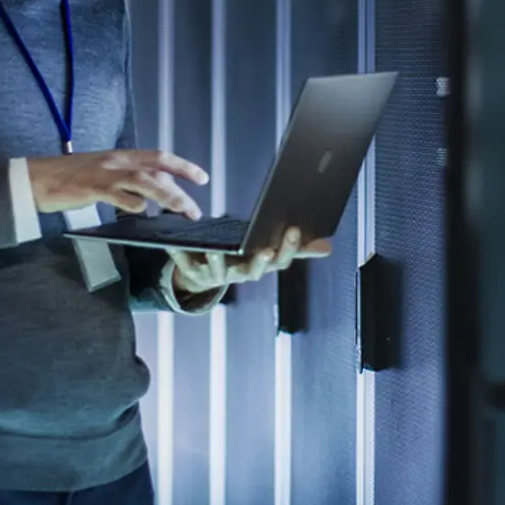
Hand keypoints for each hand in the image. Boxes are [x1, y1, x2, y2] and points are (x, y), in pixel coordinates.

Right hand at [28, 149, 208, 218]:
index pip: (159, 156)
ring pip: (144, 181)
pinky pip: (117, 194)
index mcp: (120, 156)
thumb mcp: (102, 171)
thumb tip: (150, 194)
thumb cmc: (69, 178)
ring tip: (183, 209)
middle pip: (157, 169)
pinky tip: (142, 210)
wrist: (37, 178)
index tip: (202, 177)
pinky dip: (132, 202)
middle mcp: (117, 161)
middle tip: (197, 204)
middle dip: (182, 185)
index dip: (182, 165)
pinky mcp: (91, 188)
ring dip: (167, 195)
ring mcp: (105, 174)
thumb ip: (125, 180)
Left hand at [170, 227, 332, 294]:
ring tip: (217, 249)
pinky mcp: (191, 269)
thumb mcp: (266, 251)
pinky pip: (185, 261)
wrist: (199, 274)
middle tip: (266, 250)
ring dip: (218, 260)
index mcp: (257, 266)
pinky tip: (177, 239)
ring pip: (217, 270)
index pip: (279, 262)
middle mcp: (238, 275)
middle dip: (260, 262)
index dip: (287, 249)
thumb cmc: (238, 257)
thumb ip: (296, 250)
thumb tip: (328, 247)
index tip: (293, 230)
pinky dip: (179, 251)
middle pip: (252, 272)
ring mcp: (214, 275)